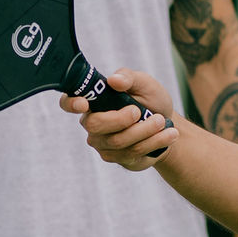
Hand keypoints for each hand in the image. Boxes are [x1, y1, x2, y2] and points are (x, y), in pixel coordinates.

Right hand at [59, 68, 181, 170]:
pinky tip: (169, 134)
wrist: (167, 123)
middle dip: (121, 119)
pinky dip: (154, 142)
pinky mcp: (118, 158)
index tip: (84, 104)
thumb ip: (129, 78)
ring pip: (118, 142)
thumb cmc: (149, 99)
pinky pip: (132, 153)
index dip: (71, 104)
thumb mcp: (144, 83)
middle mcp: (92, 125)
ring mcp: (103, 144)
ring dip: (145, 131)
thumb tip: (114, 80)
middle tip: (140, 111)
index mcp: (93, 102)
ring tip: (164, 122)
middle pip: (96, 126)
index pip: (68, 103)